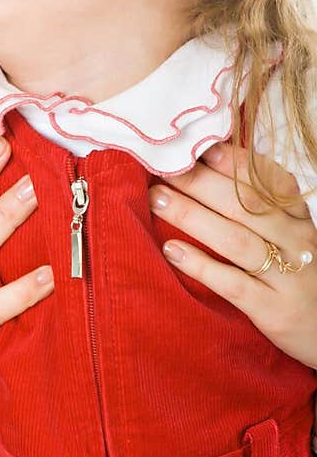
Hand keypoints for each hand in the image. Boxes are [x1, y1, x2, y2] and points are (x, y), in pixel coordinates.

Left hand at [148, 144, 316, 367]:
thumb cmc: (298, 278)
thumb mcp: (290, 238)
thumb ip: (260, 208)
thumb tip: (212, 167)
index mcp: (298, 219)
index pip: (271, 181)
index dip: (237, 162)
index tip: (201, 147)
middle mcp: (295, 242)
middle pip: (246, 204)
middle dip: (201, 183)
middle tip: (164, 170)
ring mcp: (286, 276)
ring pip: (236, 239)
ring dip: (193, 216)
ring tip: (158, 200)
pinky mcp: (273, 309)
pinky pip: (233, 283)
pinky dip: (201, 265)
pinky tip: (172, 251)